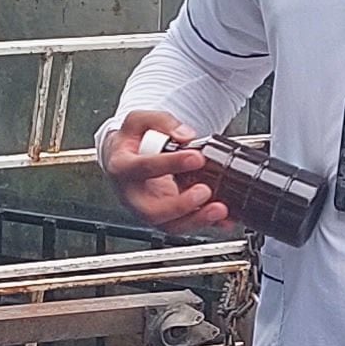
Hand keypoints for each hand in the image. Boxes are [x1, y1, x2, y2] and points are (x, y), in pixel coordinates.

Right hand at [97, 110, 235, 234]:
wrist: (124, 158)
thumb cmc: (130, 142)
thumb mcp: (139, 120)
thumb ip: (162, 123)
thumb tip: (185, 136)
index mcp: (122, 167)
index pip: (143, 168)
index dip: (170, 163)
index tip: (195, 157)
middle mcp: (132, 194)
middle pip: (152, 210)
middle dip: (181, 205)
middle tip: (204, 191)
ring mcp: (148, 209)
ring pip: (169, 225)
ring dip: (196, 220)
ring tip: (218, 209)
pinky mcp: (164, 216)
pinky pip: (184, 225)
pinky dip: (205, 223)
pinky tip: (222, 219)